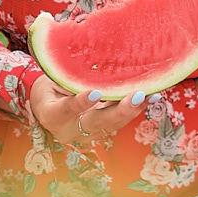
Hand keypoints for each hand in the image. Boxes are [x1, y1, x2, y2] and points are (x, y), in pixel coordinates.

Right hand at [28, 76, 146, 146]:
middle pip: (97, 123)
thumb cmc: (48, 88)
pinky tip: (150, 97)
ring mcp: (87, 134)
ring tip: (151, 95)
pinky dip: (134, 108)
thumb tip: (95, 63)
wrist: (46, 106)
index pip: (66, 110)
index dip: (80, 103)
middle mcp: (70, 130)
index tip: (95, 93)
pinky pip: (119, 121)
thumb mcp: (51, 82)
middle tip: (137, 96)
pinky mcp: (101, 130)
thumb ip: (68, 79)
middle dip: (119, 111)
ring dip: (133, 109)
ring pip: (113, 124)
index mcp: (52, 116)